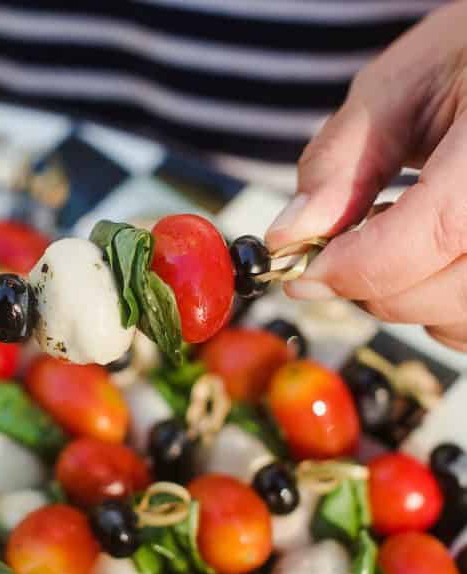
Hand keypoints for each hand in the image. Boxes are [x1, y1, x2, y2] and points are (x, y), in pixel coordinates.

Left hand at [265, 2, 466, 351]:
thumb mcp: (399, 87)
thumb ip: (340, 164)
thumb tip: (288, 237)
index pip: (436, 232)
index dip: (356, 265)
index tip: (302, 271)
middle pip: (444, 292)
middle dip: (370, 284)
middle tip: (339, 247)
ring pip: (458, 321)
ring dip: (404, 297)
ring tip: (396, 235)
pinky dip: (434, 307)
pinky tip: (427, 257)